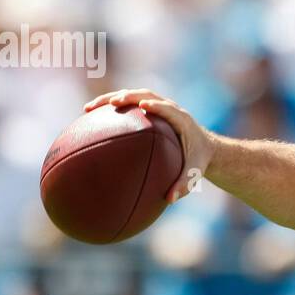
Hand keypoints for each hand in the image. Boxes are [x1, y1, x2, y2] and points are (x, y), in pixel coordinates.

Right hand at [84, 88, 214, 201]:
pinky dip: (112, 106)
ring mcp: (159, 106)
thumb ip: (184, 185)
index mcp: (182, 120)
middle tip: (111, 103)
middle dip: (128, 96)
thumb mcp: (194, 173)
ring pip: (134, 95)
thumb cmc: (198, 160)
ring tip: (89, 108)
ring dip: (112, 97)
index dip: (156, 104)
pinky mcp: (150, 109)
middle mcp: (170, 109)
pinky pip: (129, 104)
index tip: (143, 105)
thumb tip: (170, 199)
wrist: (205, 148)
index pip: (167, 108)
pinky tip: (91, 116)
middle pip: (146, 95)